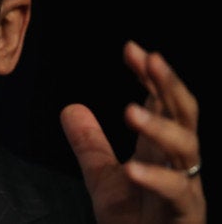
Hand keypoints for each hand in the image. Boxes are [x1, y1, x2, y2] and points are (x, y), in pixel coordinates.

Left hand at [60, 40, 205, 223]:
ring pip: (185, 148)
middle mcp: (178, 162)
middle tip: (150, 58)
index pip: (162, 103)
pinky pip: (175, 192)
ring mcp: (186, 187)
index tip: (131, 50)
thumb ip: (90, 144)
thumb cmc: (133, 222)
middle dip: (169, 84)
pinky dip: (155, 178)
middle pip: (183, 115)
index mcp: (160, 149)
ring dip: (159, 126)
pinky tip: (132, 168)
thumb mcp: (103, 177)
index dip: (150, 76)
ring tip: (129, 110)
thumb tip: (69, 108)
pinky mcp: (185, 214)